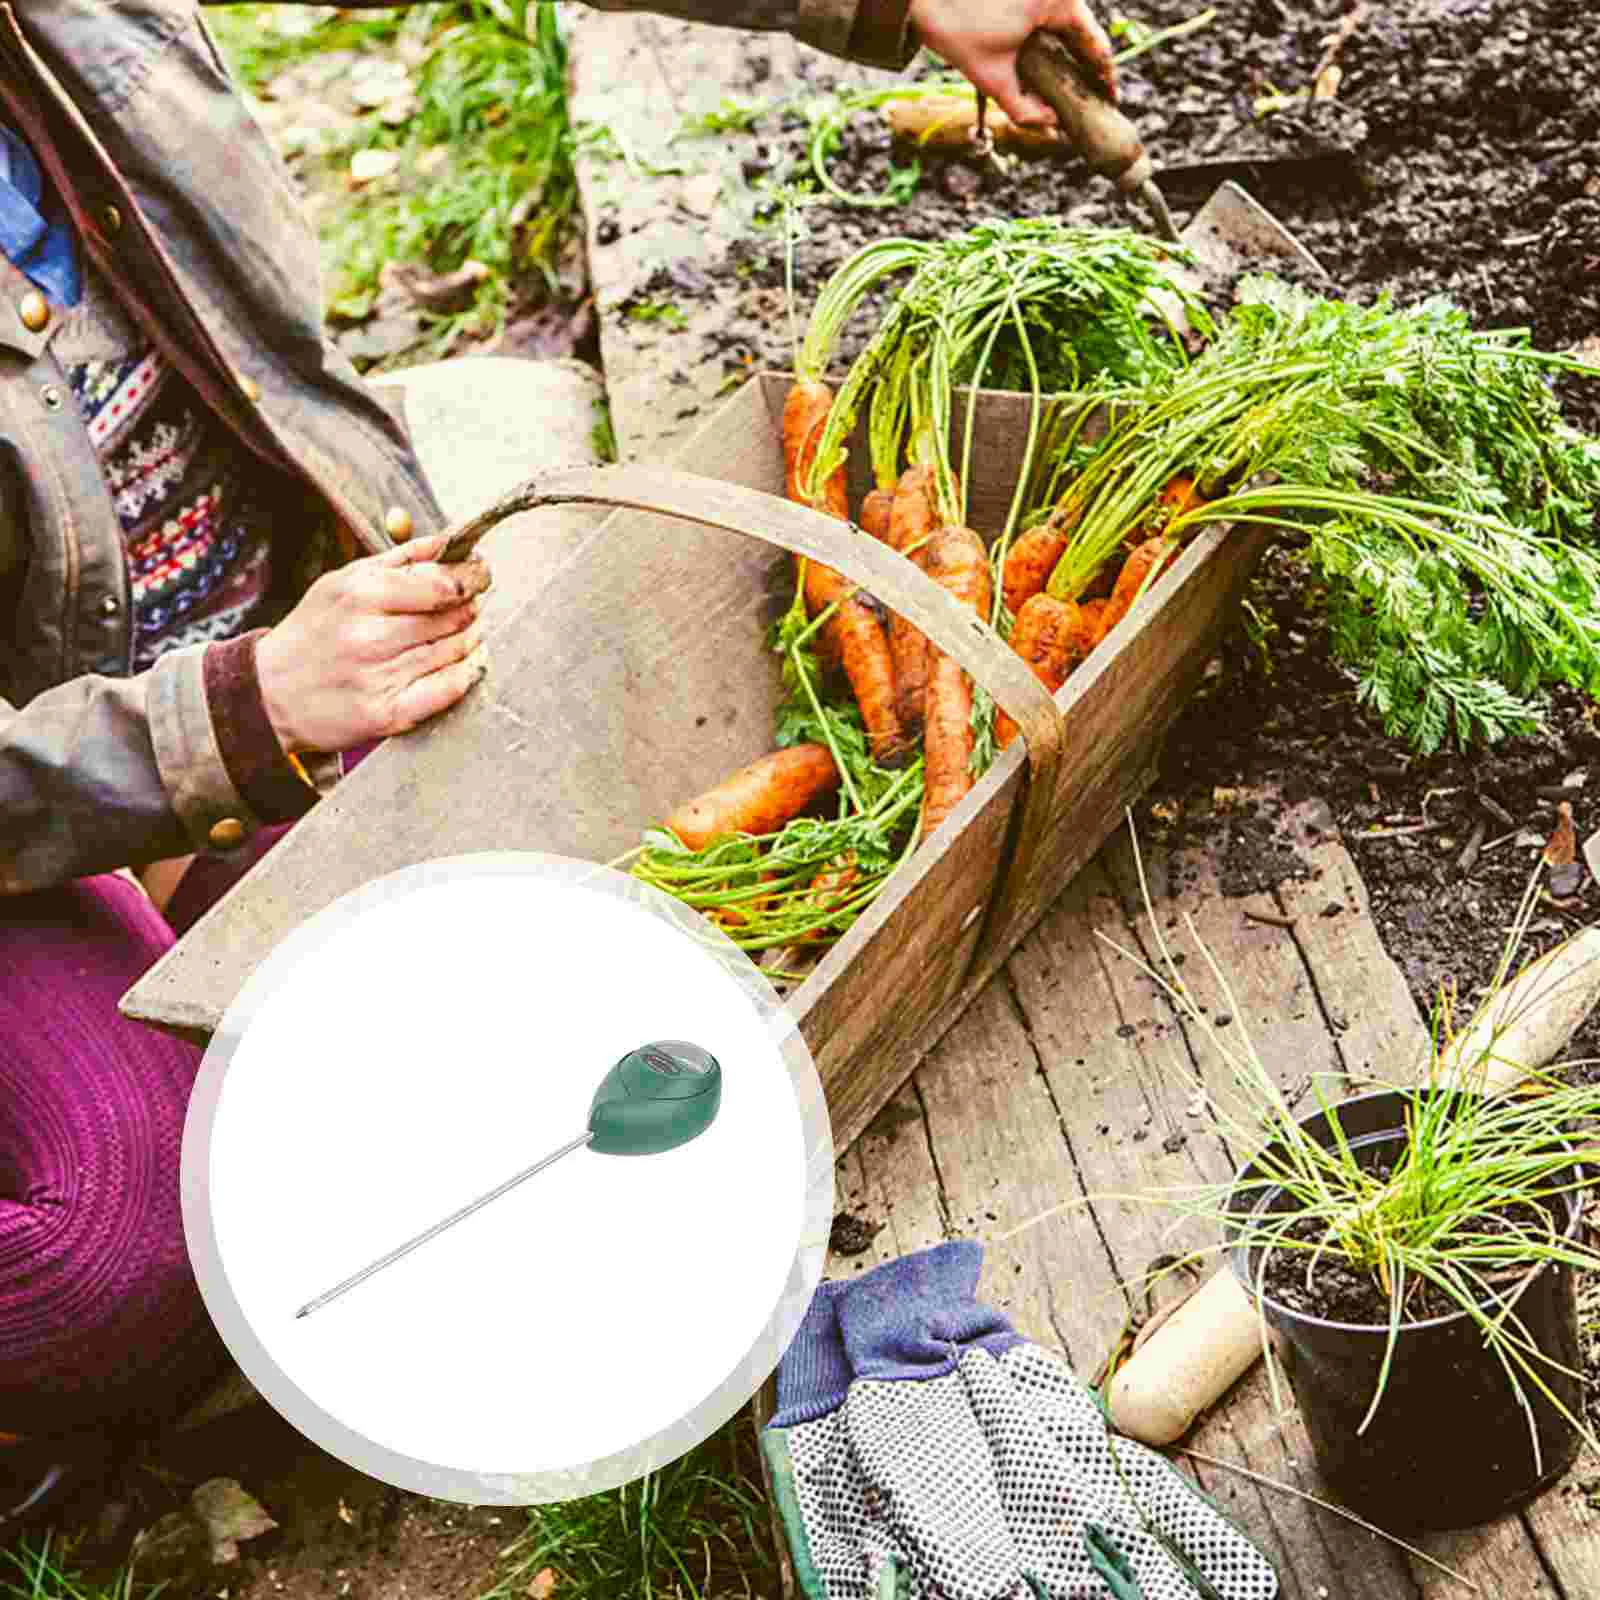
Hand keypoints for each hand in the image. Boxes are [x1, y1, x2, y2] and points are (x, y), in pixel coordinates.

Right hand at [255, 531, 492, 753]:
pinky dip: (467, 674)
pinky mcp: (387, 713)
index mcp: (361, 595)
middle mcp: (370, 636)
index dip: (471, 579)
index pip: (441, 584)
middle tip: (472, 606)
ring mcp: (379, 677)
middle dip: (470, 609)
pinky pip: (448, 690)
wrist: (270, 692)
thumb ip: (397, 560)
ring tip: (468, 633)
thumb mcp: (342, 582)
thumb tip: (446, 541)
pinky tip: (470, 664)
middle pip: (452, 617)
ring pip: (454, 652)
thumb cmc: (314, 632)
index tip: (481, 576)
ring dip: (471, 640)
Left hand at [906, 0, 1116, 126]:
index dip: (1104, 75)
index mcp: (1058, 2)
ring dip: (1069, 49)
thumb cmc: (955, 31)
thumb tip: (1052, 125)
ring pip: (1066, 18)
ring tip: (1072, 81)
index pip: (1093, 43)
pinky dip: (1051, 32)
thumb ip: (1023, 108)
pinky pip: (1049, 8)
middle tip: (1093, 96)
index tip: (1109, 99)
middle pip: (1082, 30)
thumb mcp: (992, 78)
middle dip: (1086, 65)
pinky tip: (1049, 56)